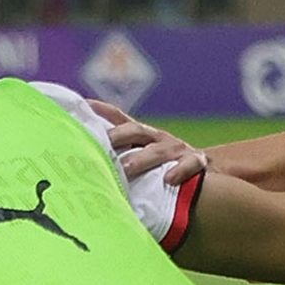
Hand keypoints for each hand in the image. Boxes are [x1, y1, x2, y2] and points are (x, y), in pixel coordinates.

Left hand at [87, 97, 206, 183]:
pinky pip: (190, 164)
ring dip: (141, 159)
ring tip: (126, 168)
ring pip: (158, 150)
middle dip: (116, 137)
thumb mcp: (138, 155)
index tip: (82, 105)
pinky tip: (169, 179)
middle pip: (135, 131)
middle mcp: (157, 137)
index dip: (100, 109)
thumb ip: (115, 154)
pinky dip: (180, 170)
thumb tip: (81, 154)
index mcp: (141, 134)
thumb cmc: (160, 166)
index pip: (118, 117)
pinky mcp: (196, 162)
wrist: (203, 170)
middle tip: (99, 146)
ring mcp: (177, 149)